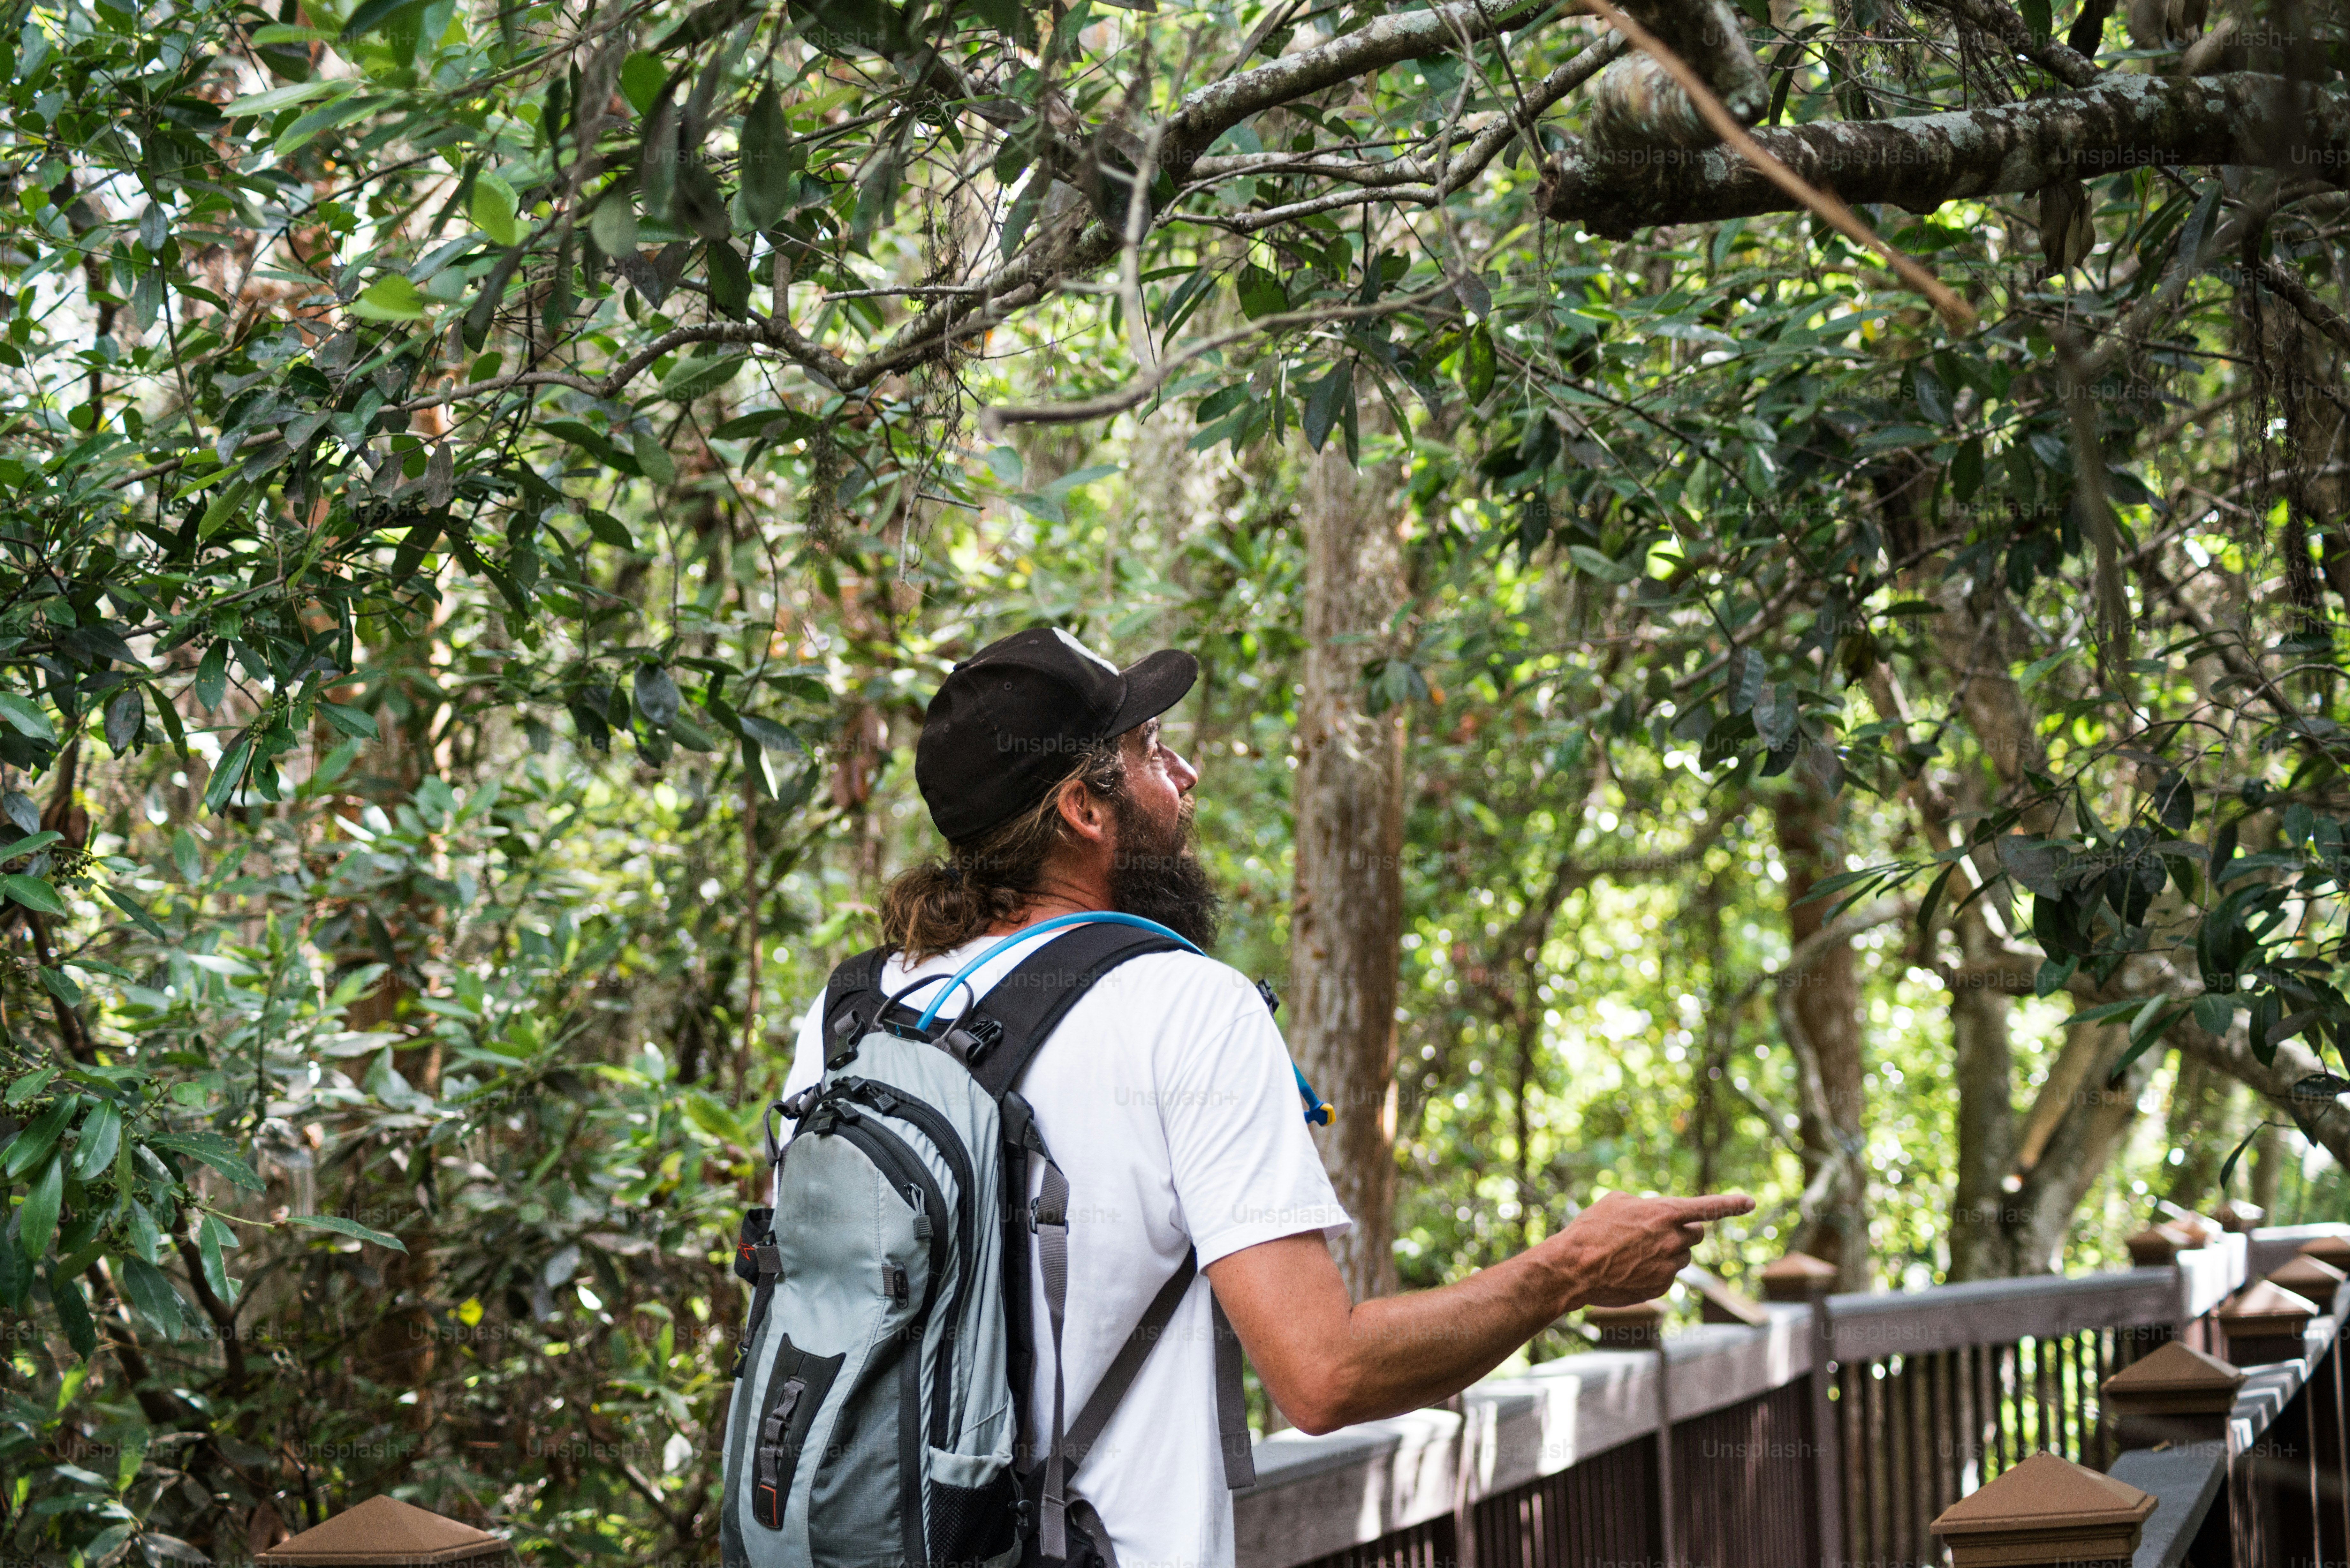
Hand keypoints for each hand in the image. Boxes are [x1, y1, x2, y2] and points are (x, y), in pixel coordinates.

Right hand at [1549, 1191, 1753, 1307]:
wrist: (1575, 1267)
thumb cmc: (1591, 1229)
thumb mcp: (1616, 1202)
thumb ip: (1645, 1205)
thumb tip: (1653, 1215)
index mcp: (1666, 1213)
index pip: (1708, 1207)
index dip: (1731, 1204)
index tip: (1750, 1202)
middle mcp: (1673, 1240)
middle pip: (1696, 1234)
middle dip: (1684, 1231)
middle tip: (1660, 1232)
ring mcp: (1669, 1266)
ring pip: (1681, 1256)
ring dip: (1667, 1252)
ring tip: (1634, 1252)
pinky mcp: (1661, 1287)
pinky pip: (1667, 1275)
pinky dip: (1654, 1271)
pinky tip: (1629, 1269)